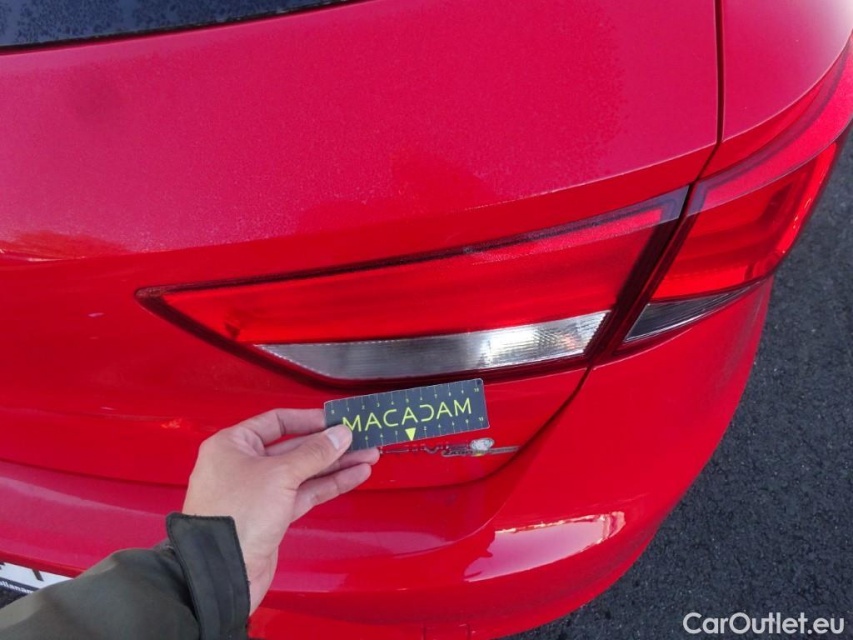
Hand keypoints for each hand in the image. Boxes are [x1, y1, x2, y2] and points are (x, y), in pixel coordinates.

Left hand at [181, 409, 378, 612]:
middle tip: (360, 439)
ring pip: (304, 472)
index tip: (337, 421)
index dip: (310, 420)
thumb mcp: (280, 475)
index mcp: (233, 445)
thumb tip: (340, 434)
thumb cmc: (236, 516)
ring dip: (335, 465)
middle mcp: (244, 465)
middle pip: (295, 447)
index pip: (277, 422)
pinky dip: (328, 485)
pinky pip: (304, 493)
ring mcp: (259, 491)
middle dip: (330, 445)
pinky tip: (353, 477)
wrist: (222, 572)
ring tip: (367, 457)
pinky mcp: (272, 515)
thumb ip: (314, 453)